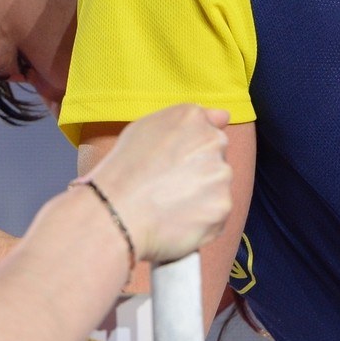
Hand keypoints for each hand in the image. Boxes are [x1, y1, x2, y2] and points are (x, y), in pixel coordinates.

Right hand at [83, 105, 231, 265]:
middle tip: (166, 188)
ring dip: (200, 200)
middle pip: (216, 162)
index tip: (170, 167)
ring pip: (217, 191)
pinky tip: (174, 222)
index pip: (209, 133)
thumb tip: (224, 117)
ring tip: (167, 207)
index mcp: (192, 118)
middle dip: (198, 175)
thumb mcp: (144, 128)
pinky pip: (215, 218)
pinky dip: (200, 223)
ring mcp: (220, 176)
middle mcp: (212, 141)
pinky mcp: (221, 208)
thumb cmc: (122, 170)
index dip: (189, 154)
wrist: (115, 211)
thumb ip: (189, 121)